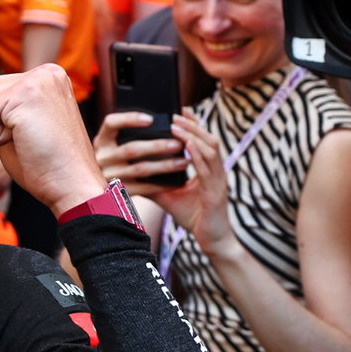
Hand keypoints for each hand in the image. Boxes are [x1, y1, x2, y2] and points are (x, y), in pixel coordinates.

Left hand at [0, 65, 106, 215]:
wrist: (72, 186)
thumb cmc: (46, 165)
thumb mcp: (12, 131)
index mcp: (46, 77)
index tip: (30, 135)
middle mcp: (45, 72)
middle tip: (28, 140)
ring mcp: (37, 80)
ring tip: (27, 140)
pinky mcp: (26, 93)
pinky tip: (23, 142)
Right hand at [94, 112, 187, 196]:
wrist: (101, 187)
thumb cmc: (120, 157)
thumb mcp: (118, 143)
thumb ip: (135, 131)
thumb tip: (172, 115)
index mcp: (102, 140)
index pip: (111, 123)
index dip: (130, 119)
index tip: (151, 119)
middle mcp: (102, 157)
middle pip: (131, 149)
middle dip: (157, 146)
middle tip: (179, 144)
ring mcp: (108, 175)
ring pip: (140, 169)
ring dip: (165, 166)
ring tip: (184, 162)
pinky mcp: (117, 193)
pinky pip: (142, 188)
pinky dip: (160, 185)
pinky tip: (176, 182)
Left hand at [150, 112, 234, 251]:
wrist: (213, 241)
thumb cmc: (193, 217)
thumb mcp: (170, 196)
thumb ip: (156, 182)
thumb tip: (131, 172)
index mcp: (208, 170)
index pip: (203, 141)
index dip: (193, 125)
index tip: (180, 111)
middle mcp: (216, 171)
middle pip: (209, 139)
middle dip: (193, 124)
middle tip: (176, 112)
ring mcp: (219, 181)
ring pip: (211, 150)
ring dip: (193, 135)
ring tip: (176, 124)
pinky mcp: (216, 192)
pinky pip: (208, 169)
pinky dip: (197, 155)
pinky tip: (187, 146)